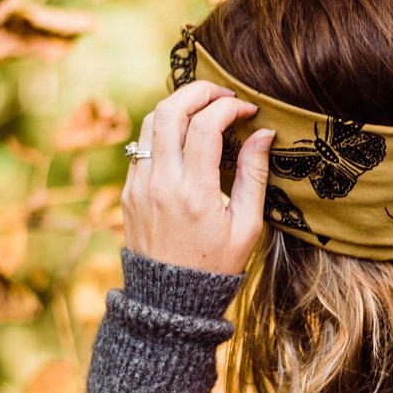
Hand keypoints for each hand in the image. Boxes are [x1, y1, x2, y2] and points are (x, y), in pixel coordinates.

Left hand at [121, 81, 275, 275]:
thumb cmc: (216, 266)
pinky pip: (142, 145)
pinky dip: (165, 130)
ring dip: (178, 105)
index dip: (229, 107)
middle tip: (223, 94)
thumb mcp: (247, 226)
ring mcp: (139, 186)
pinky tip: (186, 138)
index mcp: (194, 193)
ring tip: (204, 109)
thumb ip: (254, 175)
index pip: (206, 125)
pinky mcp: (128, 191)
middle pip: (170, 110)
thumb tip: (264, 133)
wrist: (168, 301)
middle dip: (199, 91)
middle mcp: (160, 184)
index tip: (248, 110)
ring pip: (151, 121)